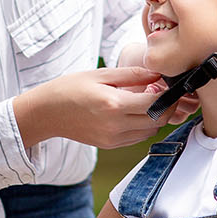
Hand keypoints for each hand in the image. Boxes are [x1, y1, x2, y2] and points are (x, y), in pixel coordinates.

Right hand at [12, 67, 198, 151]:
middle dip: (166, 107)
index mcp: (114, 104)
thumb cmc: (70, 88)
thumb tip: (158, 72)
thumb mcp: (101, 75)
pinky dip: (142, 126)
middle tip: (161, 93)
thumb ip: (132, 74)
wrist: (46, 113)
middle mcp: (115, 125)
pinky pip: (137, 137)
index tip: (170, 85)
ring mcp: (113, 138)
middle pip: (158, 120)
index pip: (155, 103)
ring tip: (145, 101)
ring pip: (150, 131)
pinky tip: (133, 112)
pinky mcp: (109, 145)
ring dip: (154, 117)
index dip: (168, 94)